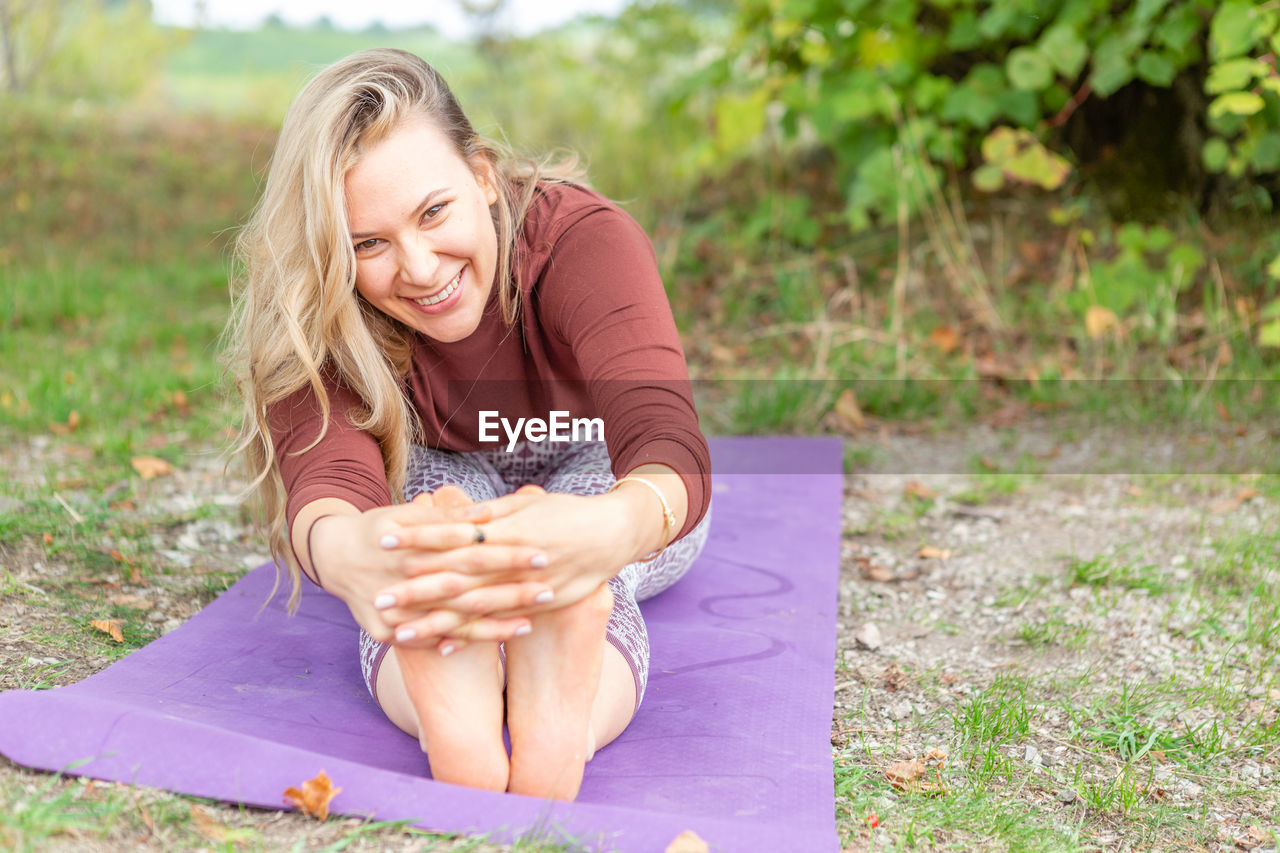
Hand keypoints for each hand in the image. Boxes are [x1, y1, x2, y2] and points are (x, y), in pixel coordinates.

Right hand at [309, 489, 551, 644]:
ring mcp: (391, 611)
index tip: (542, 552)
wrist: (331, 558)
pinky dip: (461, 640)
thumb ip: (448, 516)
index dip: (506, 551)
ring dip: (493, 622)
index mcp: (411, 545)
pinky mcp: (384, 633)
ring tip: (530, 621)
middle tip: (548, 589)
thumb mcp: (407, 515)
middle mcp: (401, 579)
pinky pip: (429, 640)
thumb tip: (489, 513)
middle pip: (465, 587)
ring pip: (451, 620)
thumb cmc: (381, 528)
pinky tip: (488, 642)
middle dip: (508, 590)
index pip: (468, 549)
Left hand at [376, 486, 641, 628]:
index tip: (385, 538)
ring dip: (435, 621)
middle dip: (416, 588)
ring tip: (399, 631)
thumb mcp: (528, 504)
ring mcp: (529, 585)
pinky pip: (501, 625)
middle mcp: (516, 559)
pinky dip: (473, 636)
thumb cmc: (569, 512)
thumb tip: (452, 513)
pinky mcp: (542, 606)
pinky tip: (444, 647)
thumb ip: (489, 513)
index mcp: (509, 528)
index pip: (454, 533)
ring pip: (475, 608)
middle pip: (458, 576)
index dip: (419, 536)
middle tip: (378, 598)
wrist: (617, 534)